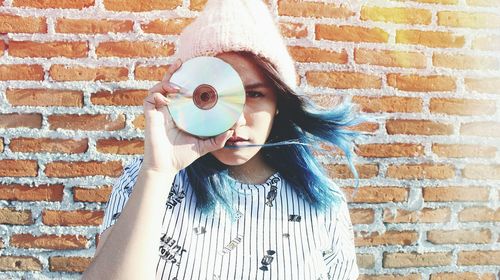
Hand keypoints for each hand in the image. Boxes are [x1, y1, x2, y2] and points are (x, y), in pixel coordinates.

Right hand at [142, 58, 233, 174]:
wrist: (166, 167)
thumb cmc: (183, 156)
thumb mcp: (204, 146)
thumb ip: (218, 140)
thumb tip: (233, 130)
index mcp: (180, 112)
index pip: (182, 92)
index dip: (185, 79)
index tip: (196, 70)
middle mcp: (169, 109)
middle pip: (169, 84)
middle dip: (173, 71)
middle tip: (182, 62)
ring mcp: (159, 111)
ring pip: (158, 88)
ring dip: (167, 83)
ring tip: (178, 88)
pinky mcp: (150, 116)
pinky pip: (150, 98)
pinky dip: (157, 94)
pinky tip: (166, 98)